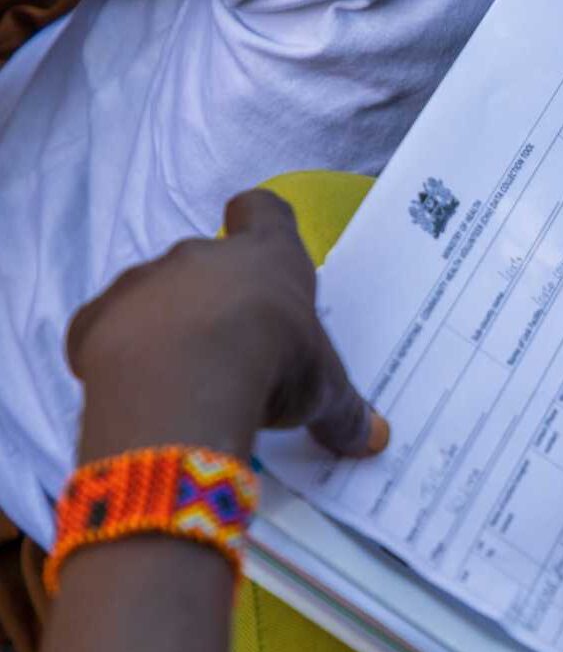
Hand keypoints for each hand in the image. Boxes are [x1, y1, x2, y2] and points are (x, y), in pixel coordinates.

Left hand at [66, 189, 388, 463]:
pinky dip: (123, 355)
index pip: (264, 212)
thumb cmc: (275, 362)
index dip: (263, 225)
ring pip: (156, 294)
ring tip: (186, 380)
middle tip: (235, 350)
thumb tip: (375, 440)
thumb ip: (343, 411)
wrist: (186, 379)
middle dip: (216, 299)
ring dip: (168, 327)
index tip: (265, 253)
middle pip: (208, 262)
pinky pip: (110, 329)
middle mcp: (201, 257)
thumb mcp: (323, 390)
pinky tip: (141, 391)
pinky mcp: (96, 318)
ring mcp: (143, 282)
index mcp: (267, 258)